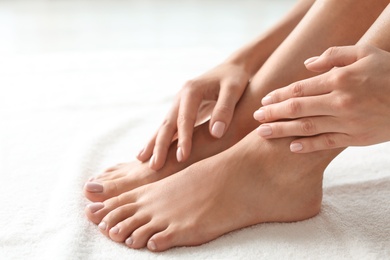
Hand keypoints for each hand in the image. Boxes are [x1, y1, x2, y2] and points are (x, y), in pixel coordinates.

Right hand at [139, 62, 249, 169]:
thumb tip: (215, 134)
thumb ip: (225, 109)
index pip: (185, 119)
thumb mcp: (234, 90)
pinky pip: (168, 126)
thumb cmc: (235, 79)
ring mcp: (178, 103)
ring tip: (142, 160)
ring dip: (154, 143)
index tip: (182, 158)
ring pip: (164, 126)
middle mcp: (180, 96)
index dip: (183, 139)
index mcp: (191, 91)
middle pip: (167, 124)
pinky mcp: (181, 109)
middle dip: (160, 145)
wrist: (231, 68)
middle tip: (154, 166)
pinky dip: (159, 138)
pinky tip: (151, 150)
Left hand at [253, 45, 389, 151]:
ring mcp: (347, 122)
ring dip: (281, 130)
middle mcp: (339, 102)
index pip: (299, 89)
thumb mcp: (365, 53)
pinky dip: (307, 146)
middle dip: (273, 113)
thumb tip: (306, 65)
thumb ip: (333, 56)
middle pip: (297, 109)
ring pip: (306, 128)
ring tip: (262, 133)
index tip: (264, 99)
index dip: (279, 95)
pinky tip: (291, 147)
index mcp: (340, 80)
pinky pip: (326, 143)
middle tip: (255, 117)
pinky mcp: (355, 138)